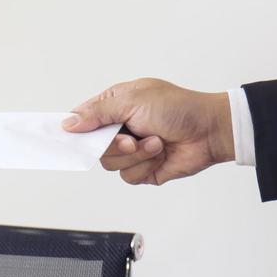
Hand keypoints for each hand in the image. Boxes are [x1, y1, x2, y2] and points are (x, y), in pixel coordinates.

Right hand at [63, 78, 234, 184]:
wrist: (210, 132)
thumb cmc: (179, 108)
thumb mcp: (133, 100)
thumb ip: (98, 112)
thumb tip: (68, 123)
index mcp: (114, 106)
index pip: (82, 119)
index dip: (73, 130)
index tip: (67, 137)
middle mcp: (120, 128)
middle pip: (93, 147)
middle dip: (113, 145)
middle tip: (131, 137)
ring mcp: (131, 150)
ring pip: (110, 164)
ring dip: (135, 154)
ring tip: (155, 141)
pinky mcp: (143, 168)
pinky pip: (128, 176)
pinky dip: (145, 165)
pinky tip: (160, 153)